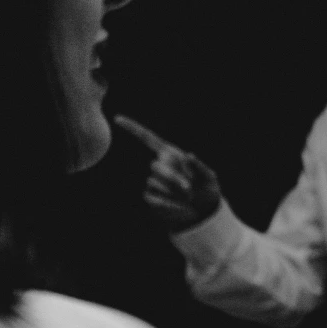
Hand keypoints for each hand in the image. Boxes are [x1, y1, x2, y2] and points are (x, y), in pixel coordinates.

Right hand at [112, 116, 222, 230]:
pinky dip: (168, 203)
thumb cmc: (207, 188)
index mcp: (171, 154)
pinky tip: (180, 205)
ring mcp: (152, 180)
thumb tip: (189, 154)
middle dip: (173, 178)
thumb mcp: (209, 177)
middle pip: (155, 166)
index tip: (117, 118)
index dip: (133, 128)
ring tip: (187, 197)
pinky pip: (152, 198)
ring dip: (173, 192)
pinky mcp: (150, 196)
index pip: (148, 138)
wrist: (203, 209)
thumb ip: (200, 167)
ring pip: (153, 182)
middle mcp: (159, 165)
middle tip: (189, 188)